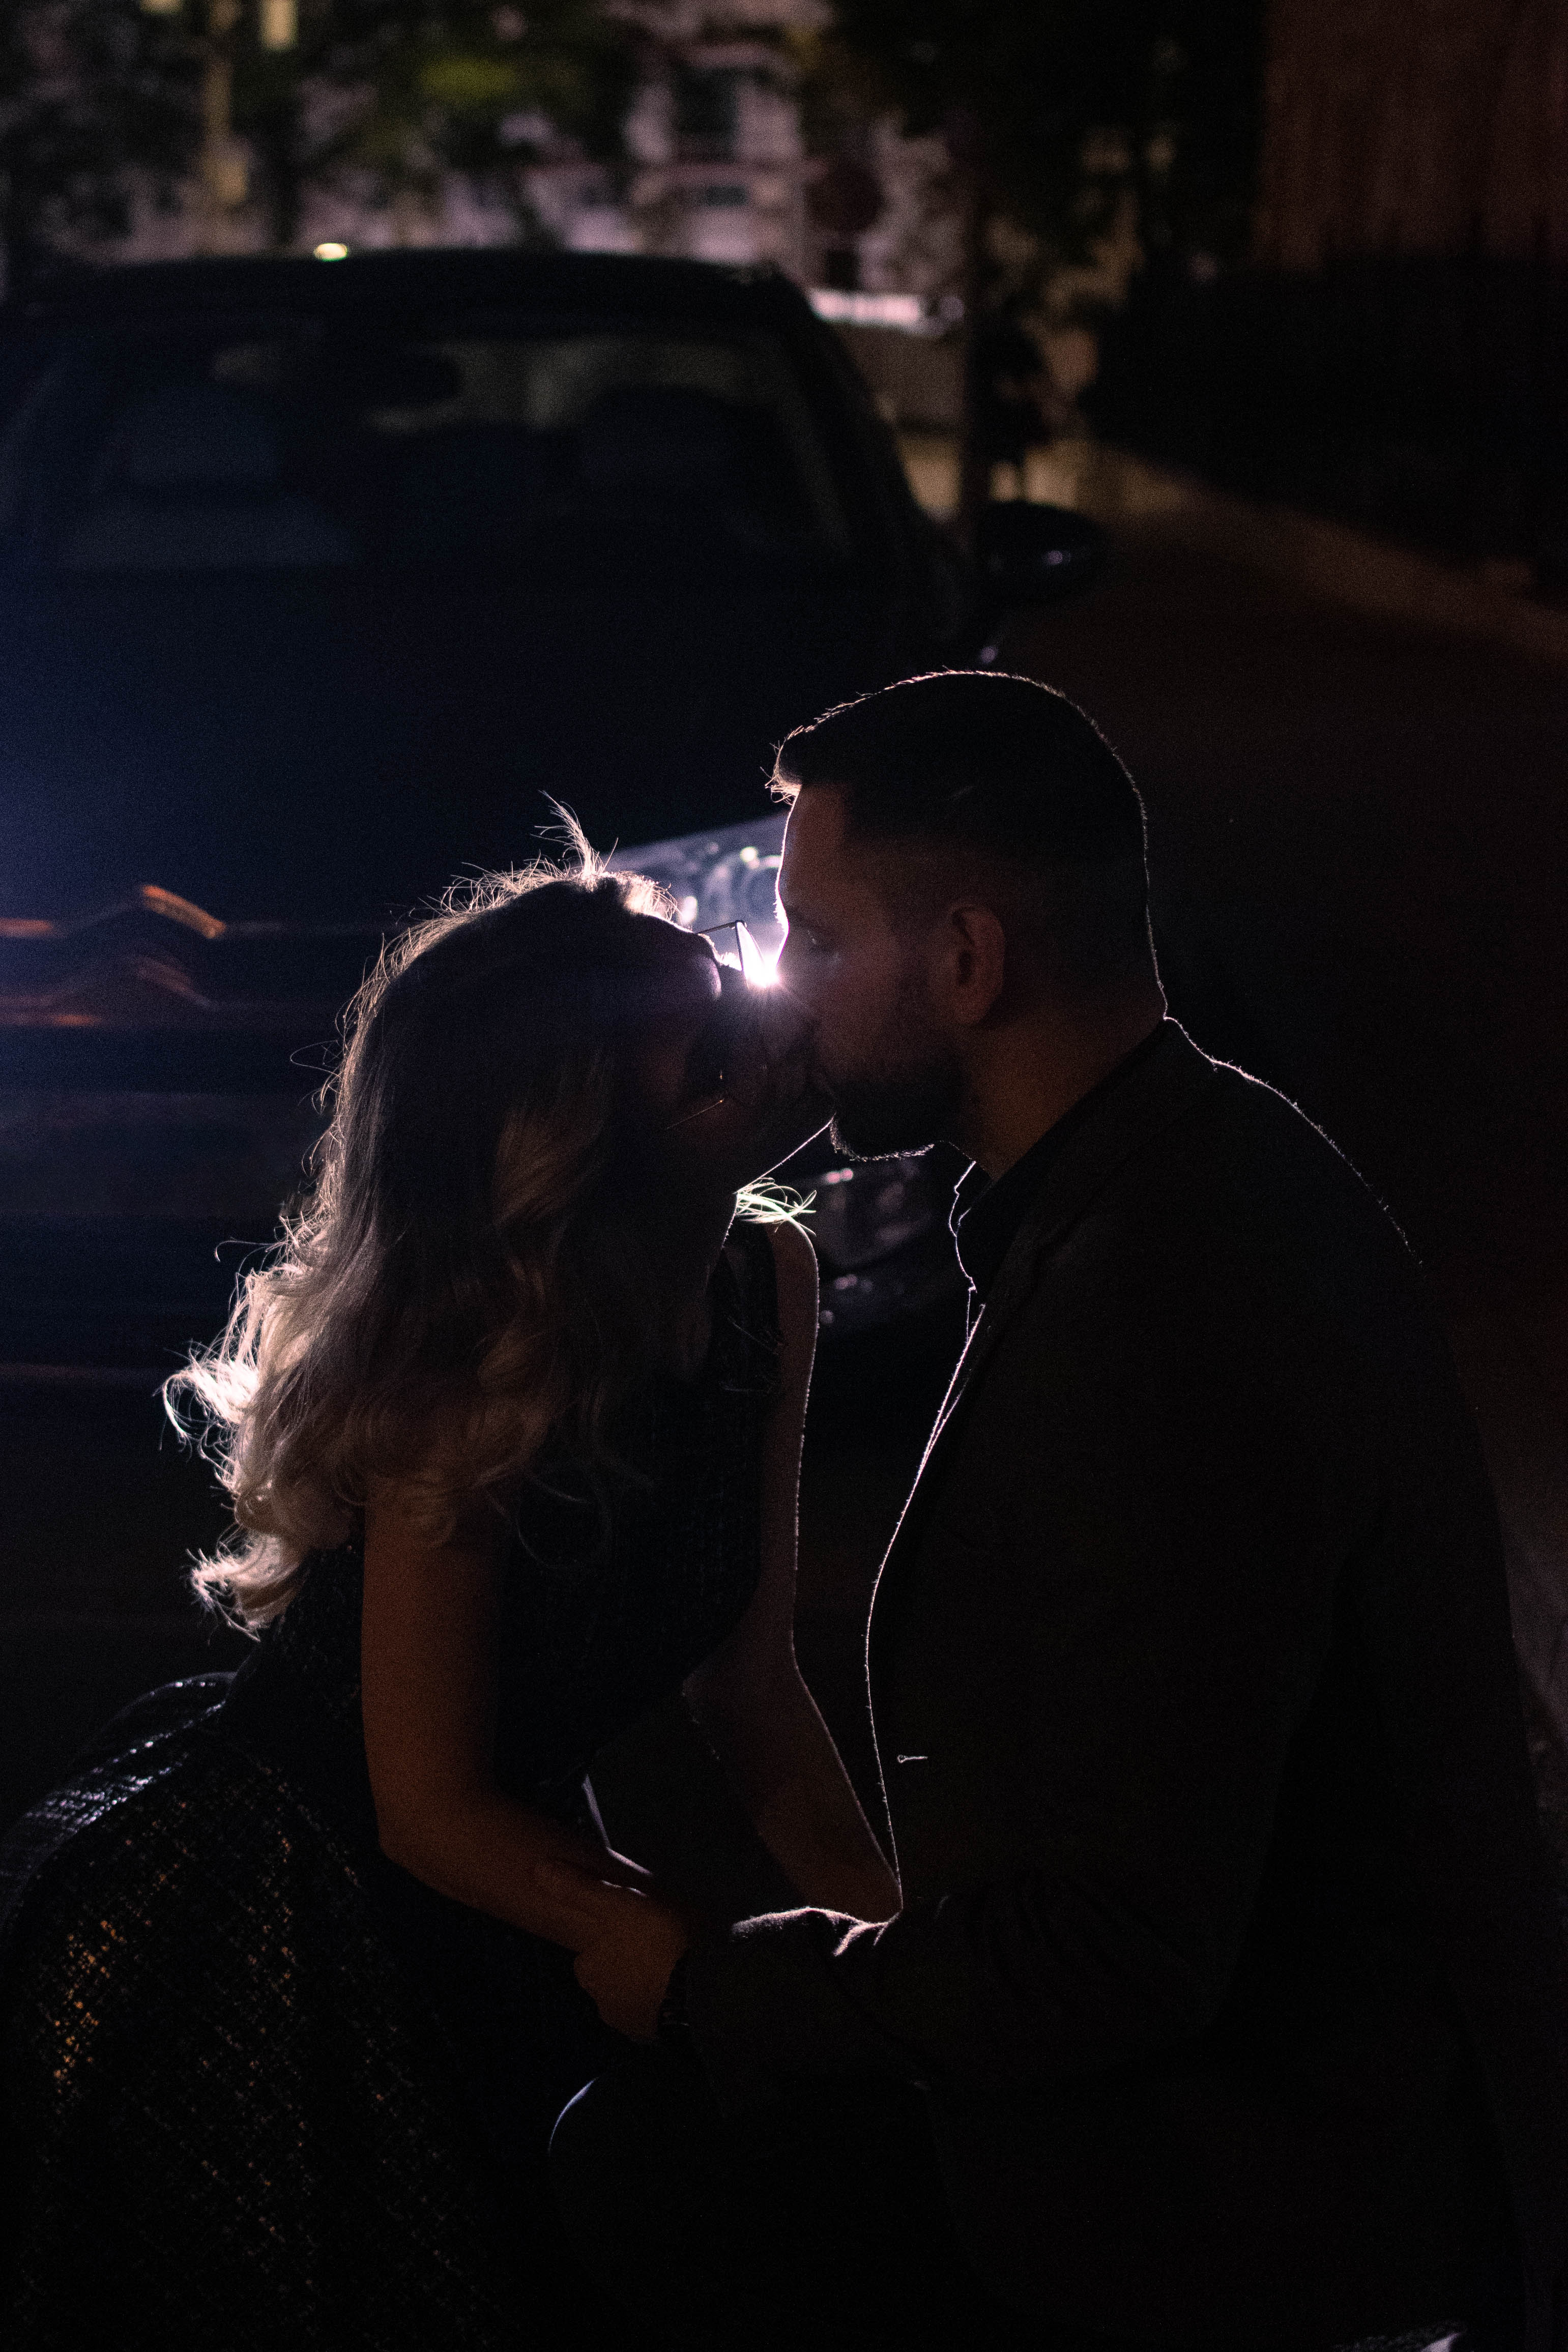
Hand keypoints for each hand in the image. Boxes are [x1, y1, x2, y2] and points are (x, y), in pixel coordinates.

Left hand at [535, 1859, 694, 2041]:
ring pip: (631, 1997)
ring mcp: (630, 2024)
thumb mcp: (616, 1902)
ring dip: (645, 1982)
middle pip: (609, 1977)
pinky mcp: (659, 2037)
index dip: (608, 1937)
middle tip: (654, 1941)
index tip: (628, 1925)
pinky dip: (663, 2001)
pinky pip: (655, 2014)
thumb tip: (540, 1870)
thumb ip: (579, 1888)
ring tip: (672, 1961)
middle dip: (626, 1963)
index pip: (588, 1954)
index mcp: (588, 1970)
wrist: (702, 1988)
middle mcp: (602, 2003)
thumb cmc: (656, 1940)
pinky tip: (681, 1985)